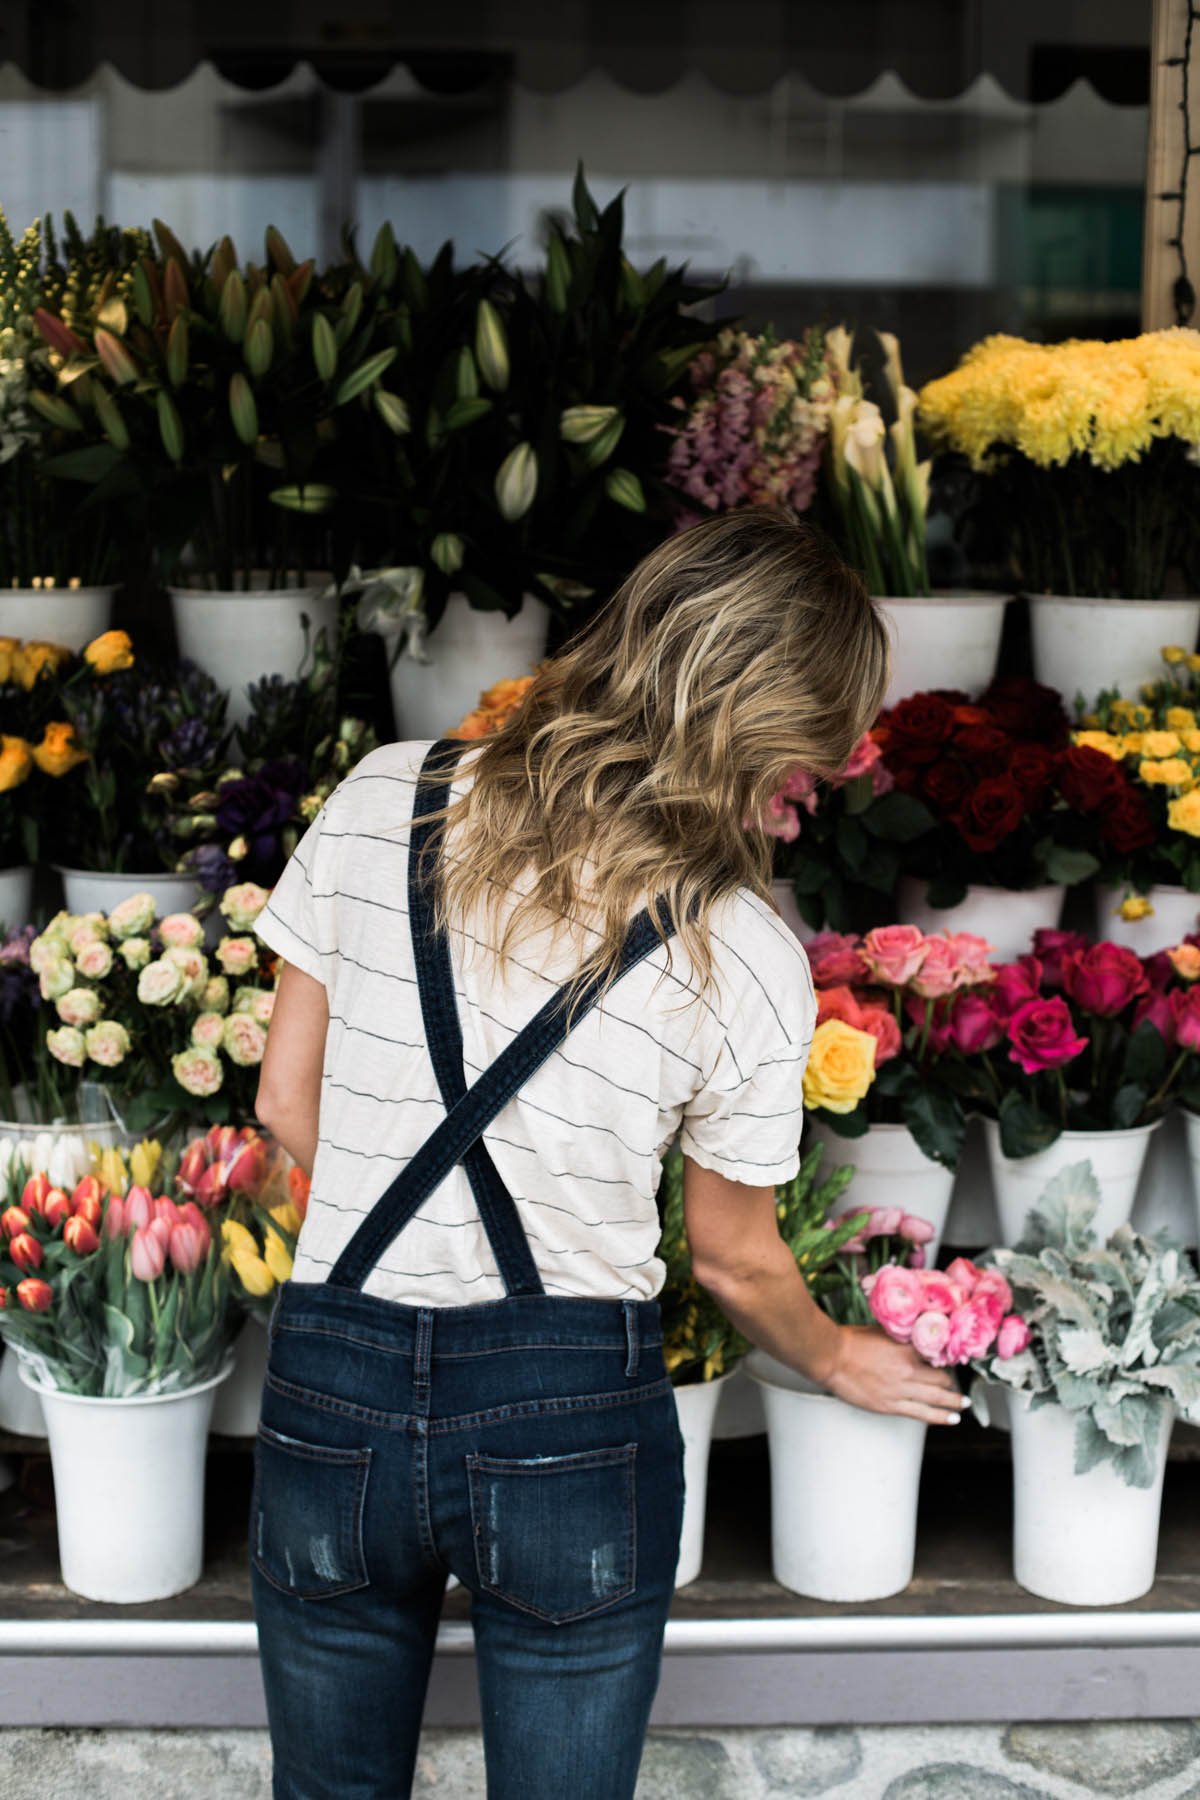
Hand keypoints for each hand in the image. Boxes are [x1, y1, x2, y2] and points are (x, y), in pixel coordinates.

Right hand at [825, 1324, 966, 1425]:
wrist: (831, 1357)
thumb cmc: (852, 1341)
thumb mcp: (884, 1331)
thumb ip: (903, 1338)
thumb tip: (917, 1339)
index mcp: (907, 1348)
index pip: (939, 1354)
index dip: (947, 1358)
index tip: (953, 1360)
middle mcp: (908, 1369)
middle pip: (942, 1378)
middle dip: (950, 1381)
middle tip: (955, 1382)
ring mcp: (901, 1390)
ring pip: (937, 1398)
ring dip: (954, 1402)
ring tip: (963, 1403)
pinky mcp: (891, 1406)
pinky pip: (922, 1413)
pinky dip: (940, 1417)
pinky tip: (952, 1419)